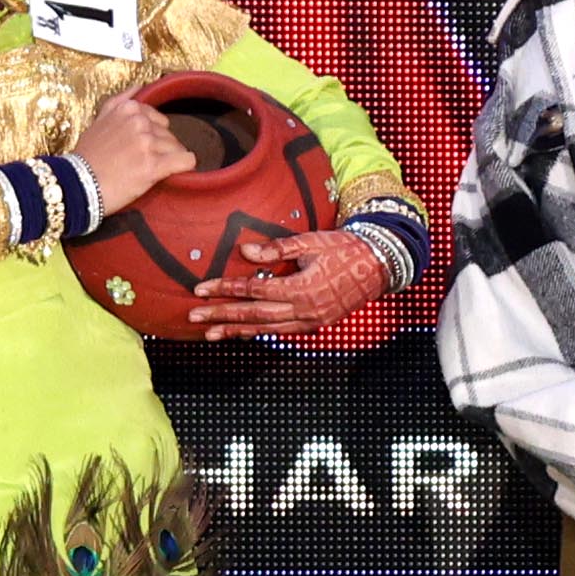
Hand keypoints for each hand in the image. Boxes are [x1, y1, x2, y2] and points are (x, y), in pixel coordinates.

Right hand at [73, 94, 193, 215]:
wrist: (77, 186)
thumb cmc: (86, 157)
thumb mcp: (97, 121)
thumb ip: (118, 102)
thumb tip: (138, 85)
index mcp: (128, 109)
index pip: (158, 120)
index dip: (151, 136)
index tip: (137, 149)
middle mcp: (139, 122)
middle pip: (168, 135)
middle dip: (160, 149)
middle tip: (140, 163)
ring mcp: (147, 143)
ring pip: (177, 148)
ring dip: (167, 160)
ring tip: (147, 172)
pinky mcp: (154, 165)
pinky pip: (186, 161)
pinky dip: (184, 167)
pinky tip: (172, 173)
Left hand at [187, 222, 393, 345]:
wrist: (380, 265)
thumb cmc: (345, 249)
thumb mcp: (311, 242)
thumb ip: (278, 249)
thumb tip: (245, 251)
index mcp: (302, 289)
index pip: (254, 291)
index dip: (226, 289)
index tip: (201, 289)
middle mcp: (305, 311)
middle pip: (255, 316)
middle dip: (222, 317)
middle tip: (194, 316)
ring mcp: (312, 321)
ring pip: (267, 330)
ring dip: (237, 332)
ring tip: (210, 333)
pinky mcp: (316, 325)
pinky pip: (282, 332)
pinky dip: (260, 332)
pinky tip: (242, 333)